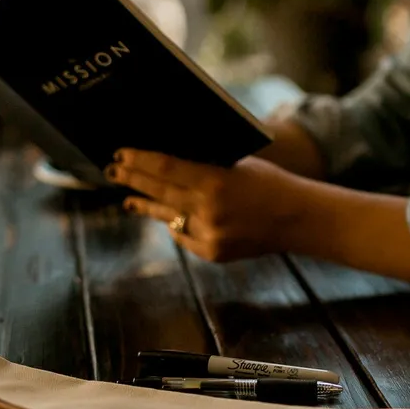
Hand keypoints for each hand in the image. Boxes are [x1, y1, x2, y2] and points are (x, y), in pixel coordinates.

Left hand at [105, 149, 302, 261]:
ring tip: (130, 201)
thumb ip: (203, 167)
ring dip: (147, 208)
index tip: (119, 155)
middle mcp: (208, 210)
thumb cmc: (269, 184)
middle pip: (160, 193)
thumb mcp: (237, 165)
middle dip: (133, 181)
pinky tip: (171, 218)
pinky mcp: (213, 253)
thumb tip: (165, 163)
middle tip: (112, 172)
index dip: (139, 162)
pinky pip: (185, 237)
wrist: (297, 219)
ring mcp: (209, 235)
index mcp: (215, 182)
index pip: (165, 169)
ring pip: (169, 218)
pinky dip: (179, 226)